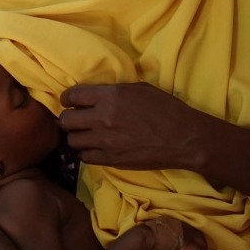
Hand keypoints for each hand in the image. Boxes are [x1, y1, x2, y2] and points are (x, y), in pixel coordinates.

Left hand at [58, 83, 201, 170]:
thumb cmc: (166, 109)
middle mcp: (103, 117)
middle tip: (76, 120)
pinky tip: (96, 148)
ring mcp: (105, 141)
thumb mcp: (140, 89)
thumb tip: (96, 95)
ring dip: (77, 137)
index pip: (73, 96)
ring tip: (86, 135)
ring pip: (72, 140)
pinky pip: (84, 157)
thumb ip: (114, 91)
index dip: (67, 98)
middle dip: (68, 119)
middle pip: (66, 120)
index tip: (69, 102)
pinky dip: (87, 152)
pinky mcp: (111, 160)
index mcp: (111, 96)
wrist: (183, 138)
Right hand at [143, 217, 208, 249]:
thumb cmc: (146, 235)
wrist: (146, 236)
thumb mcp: (157, 231)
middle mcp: (183, 225)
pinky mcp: (187, 243)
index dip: (195, 238)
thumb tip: (169, 243)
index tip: (195, 245)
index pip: (191, 229)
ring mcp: (186, 233)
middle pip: (199, 235)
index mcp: (176, 222)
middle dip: (202, 245)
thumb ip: (165, 234)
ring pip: (201, 243)